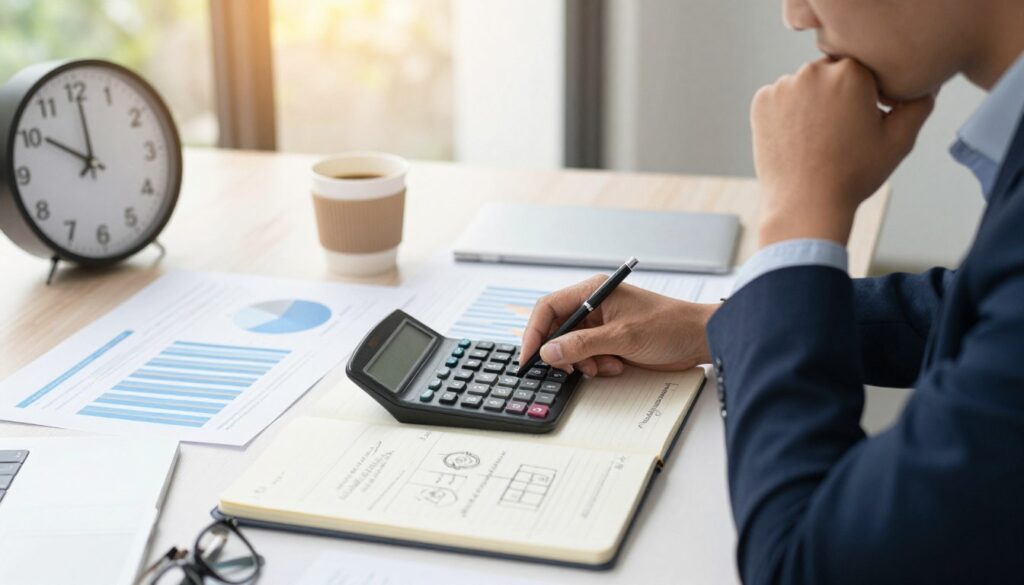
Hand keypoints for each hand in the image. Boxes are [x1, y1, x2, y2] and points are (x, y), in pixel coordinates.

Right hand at [520, 275, 718, 376]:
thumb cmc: (669, 326)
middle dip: (563, 353)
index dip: (534, 332)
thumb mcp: (622, 337)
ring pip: (571, 348)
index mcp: (594, 291)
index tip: (528, 356)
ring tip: (606, 366)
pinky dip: (596, 366)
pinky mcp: (609, 342)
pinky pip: (587, 357)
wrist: (698, 340)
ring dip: (583, 362)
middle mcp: (594, 305)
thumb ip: (582, 344)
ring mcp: (601, 325)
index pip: (549, 308)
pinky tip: (616, 366)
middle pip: (557, 330)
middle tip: (570, 369)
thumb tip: (548, 352)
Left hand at [751, 57, 934, 246]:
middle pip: (832, 74)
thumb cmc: (854, 175)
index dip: (869, 96)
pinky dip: (788, 113)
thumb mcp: (899, 141)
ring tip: (818, 139)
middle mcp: (814, 71)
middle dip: (839, 96)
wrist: (805, 205)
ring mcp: (783, 86)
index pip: (865, 70)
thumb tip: (926, 85)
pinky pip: (781, 98)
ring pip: (805, 86)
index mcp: (852, 72)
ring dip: (812, 103)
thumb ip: (918, 104)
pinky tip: (797, 139)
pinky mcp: (761, 102)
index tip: (864, 123)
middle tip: (840, 134)